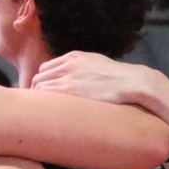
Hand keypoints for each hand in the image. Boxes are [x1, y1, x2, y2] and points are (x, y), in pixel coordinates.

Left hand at [29, 50, 165, 106]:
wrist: (131, 82)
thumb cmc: (119, 78)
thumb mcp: (98, 64)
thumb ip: (84, 68)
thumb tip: (80, 80)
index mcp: (73, 57)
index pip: (46, 68)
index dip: (44, 82)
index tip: (45, 94)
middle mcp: (67, 64)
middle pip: (39, 77)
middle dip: (37, 90)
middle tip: (41, 106)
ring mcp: (67, 76)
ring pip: (38, 85)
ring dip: (38, 98)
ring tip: (43, 111)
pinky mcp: (69, 90)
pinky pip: (44, 93)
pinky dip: (41, 101)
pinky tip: (46, 111)